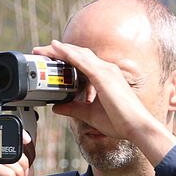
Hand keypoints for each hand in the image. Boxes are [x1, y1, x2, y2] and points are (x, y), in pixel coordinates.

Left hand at [32, 40, 158, 140]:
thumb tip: (56, 107)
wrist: (136, 127)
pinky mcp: (103, 76)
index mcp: (104, 77)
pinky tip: (57, 49)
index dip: (64, 58)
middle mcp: (106, 70)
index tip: (48, 59)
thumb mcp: (89, 114)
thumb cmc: (119, 121)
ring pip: (77, 54)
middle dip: (57, 51)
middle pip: (77, 54)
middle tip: (39, 51)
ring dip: (58, 50)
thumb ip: (73, 108)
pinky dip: (68, 53)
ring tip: (42, 49)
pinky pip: (82, 61)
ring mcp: (106, 71)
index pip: (80, 62)